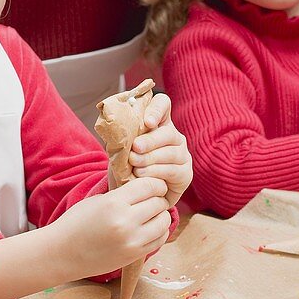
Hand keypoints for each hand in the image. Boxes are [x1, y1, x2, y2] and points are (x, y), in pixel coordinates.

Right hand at [55, 176, 171, 278]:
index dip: (156, 183)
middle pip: (159, 203)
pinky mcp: (134, 255)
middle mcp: (125, 221)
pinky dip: (159, 231)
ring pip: (164, 222)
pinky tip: (150, 228)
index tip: (156, 185)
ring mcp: (131, 241)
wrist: (61, 254)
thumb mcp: (97, 200)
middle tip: (153, 199)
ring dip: (161, 216)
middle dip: (159, 199)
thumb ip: (122, 194)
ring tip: (152, 215)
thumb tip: (146, 185)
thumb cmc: (76, 223)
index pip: (149, 186)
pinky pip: (160, 239)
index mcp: (114, 203)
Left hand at [127, 93, 192, 208]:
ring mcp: (182, 154)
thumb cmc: (127, 166)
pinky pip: (173, 170)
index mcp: (158, 123)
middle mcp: (174, 136)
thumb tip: (112, 126)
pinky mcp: (185, 173)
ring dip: (150, 158)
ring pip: (171, 152)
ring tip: (134, 166)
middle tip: (135, 148)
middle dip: (150, 140)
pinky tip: (141, 175)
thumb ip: (120, 136)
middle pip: (168, 132)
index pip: (163, 104)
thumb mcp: (120, 148)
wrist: (134, 194)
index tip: (147, 122)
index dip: (156, 109)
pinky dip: (156, 172)